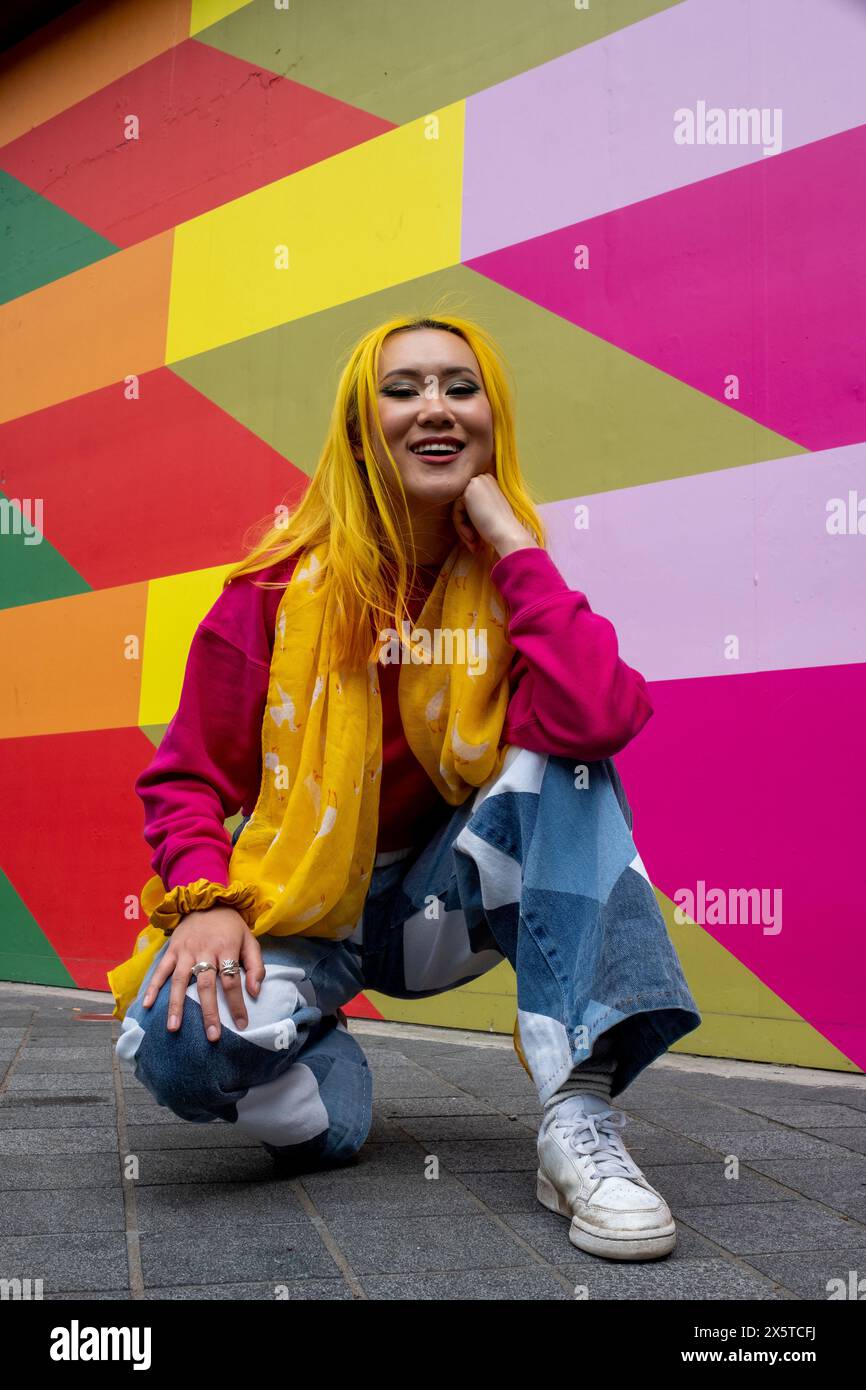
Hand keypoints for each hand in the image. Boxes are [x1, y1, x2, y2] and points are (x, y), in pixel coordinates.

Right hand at [141, 906, 265, 1042]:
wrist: (208, 901)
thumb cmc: (231, 927)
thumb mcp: (250, 940)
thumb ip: (256, 966)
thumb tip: (255, 992)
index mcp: (227, 948)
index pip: (232, 981)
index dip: (236, 1004)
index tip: (241, 1025)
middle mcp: (205, 950)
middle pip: (206, 985)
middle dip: (209, 1012)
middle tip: (212, 1036)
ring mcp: (186, 951)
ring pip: (180, 980)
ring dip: (176, 1005)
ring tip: (174, 1028)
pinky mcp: (172, 950)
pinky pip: (161, 970)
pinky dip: (153, 986)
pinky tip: (146, 1004)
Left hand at [451, 473, 536, 558]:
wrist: (507, 534)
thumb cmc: (503, 529)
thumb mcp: (491, 512)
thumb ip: (479, 507)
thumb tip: (463, 513)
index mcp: (492, 481)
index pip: (473, 501)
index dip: (473, 521)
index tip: (479, 538)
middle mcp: (484, 478)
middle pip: (465, 504)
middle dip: (467, 525)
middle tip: (474, 543)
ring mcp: (476, 483)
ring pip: (459, 509)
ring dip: (464, 528)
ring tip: (473, 543)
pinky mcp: (467, 492)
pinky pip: (456, 511)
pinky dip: (461, 526)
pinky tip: (471, 537)